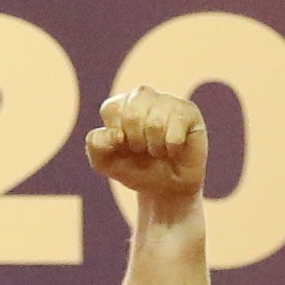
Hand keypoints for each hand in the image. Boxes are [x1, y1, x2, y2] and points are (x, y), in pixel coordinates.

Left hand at [81, 85, 208, 208]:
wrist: (165, 188)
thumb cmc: (136, 169)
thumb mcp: (105, 162)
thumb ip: (96, 146)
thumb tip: (114, 133)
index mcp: (120, 103)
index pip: (111, 110)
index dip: (116, 137)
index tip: (123, 147)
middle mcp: (143, 96)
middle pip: (133, 114)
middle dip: (136, 142)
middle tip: (143, 150)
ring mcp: (167, 101)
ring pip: (155, 122)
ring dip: (155, 147)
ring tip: (159, 150)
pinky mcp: (189, 111)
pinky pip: (175, 129)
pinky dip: (172, 147)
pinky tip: (174, 148)